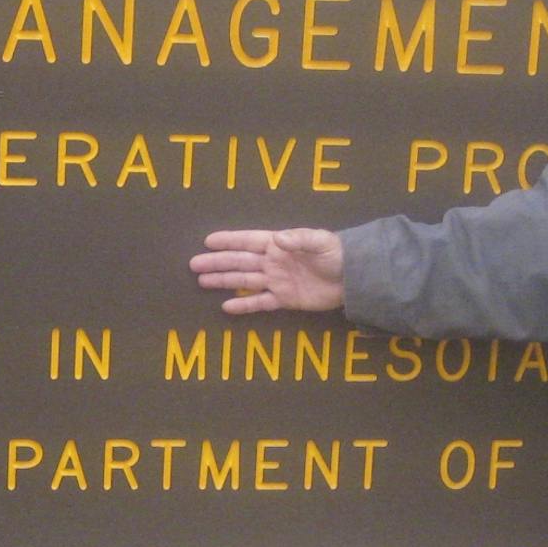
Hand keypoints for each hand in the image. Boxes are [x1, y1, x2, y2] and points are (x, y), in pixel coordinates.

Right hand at [189, 228, 345, 314]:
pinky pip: (260, 302)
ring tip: (202, 281)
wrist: (353, 278)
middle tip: (194, 264)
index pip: (248, 241)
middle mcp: (273, 262)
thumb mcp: (320, 242)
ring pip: (244, 281)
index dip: (229, 241)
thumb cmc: (336, 254)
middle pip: (240, 262)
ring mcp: (277, 281)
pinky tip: (226, 307)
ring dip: (223, 281)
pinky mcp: (284, 299)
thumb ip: (298, 239)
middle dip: (218, 262)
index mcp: (278, 245)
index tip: (209, 241)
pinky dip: (243, 305)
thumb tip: (275, 239)